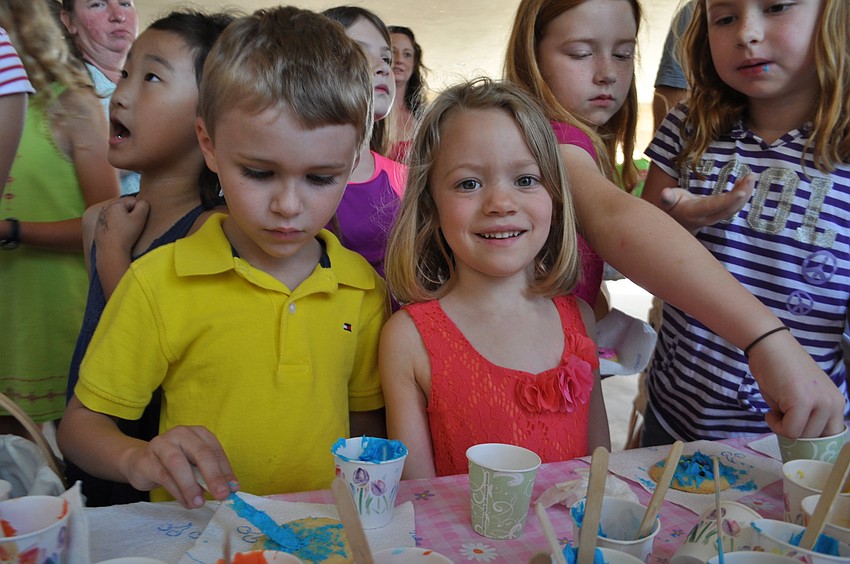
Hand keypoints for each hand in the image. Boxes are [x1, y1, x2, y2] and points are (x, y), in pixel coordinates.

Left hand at [94, 197, 149, 254]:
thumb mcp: (139, 218)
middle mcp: (105, 208)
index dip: (140, 210)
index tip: (138, 221)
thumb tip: (143, 202)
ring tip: (125, 232)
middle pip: (125, 207)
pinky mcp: (99, 227)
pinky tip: (118, 234)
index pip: (133, 200)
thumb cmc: (125, 235)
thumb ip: (144, 205)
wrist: (110, 252)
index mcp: (115, 204)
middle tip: (132, 226)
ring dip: (124, 220)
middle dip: (131, 214)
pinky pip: (112, 222)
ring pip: (118, 215)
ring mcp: (101, 218)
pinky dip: (117, 226)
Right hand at [121, 425, 238, 508]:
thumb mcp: (195, 466)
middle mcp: (181, 434)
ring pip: (179, 464)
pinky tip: (186, 502)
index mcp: (197, 433)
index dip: (226, 470)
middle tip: (222, 495)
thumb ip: (210, 474)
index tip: (234, 488)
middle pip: (201, 453)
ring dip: (191, 486)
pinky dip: (177, 492)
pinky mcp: (146, 460)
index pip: (215, 451)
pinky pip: (164, 476)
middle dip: (214, 476)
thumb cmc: (174, 464)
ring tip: (199, 503)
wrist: (140, 462)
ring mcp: (162, 444)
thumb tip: (231, 488)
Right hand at [659, 174, 755, 232]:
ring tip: (751, 177)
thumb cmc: (670, 208)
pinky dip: (741, 195)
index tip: (742, 192)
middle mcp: (707, 217)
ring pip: (734, 208)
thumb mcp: (666, 202)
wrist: (675, 223)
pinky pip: (733, 206)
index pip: (714, 207)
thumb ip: (666, 198)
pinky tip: (744, 183)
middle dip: (743, 193)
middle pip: (729, 208)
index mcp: (694, 212)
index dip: (728, 200)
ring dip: (745, 193)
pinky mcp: (719, 213)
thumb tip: (664, 194)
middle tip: (751, 176)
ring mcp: (714, 217)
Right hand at [747, 330, 845, 438]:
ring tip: (775, 412)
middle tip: (782, 421)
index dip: (812, 441)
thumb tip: (801, 438)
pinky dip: (775, 425)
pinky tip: (770, 412)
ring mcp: (820, 403)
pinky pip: (790, 429)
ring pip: (803, 436)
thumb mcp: (802, 397)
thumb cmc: (781, 370)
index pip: (832, 436)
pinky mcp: (802, 402)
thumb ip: (808, 416)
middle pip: (817, 440)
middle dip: (796, 435)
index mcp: (837, 403)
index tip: (795, 436)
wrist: (769, 346)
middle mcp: (834, 404)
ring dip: (784, 429)